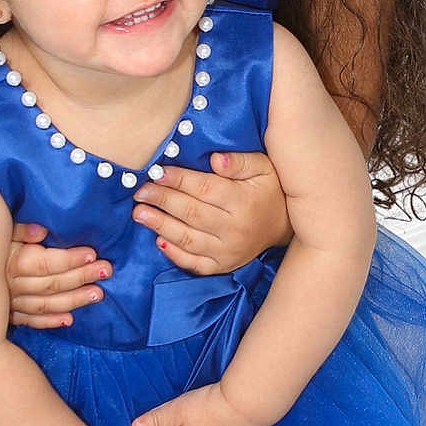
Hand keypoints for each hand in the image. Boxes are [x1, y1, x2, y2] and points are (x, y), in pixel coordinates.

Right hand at [5, 222, 110, 328]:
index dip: (71, 259)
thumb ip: (18, 230)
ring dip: (74, 300)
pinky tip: (69, 320)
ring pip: (46, 304)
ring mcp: (11, 303)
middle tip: (106, 270)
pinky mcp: (8, 315)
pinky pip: (31, 322)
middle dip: (81, 276)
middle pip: (52, 283)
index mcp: (12, 262)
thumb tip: (41, 231)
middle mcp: (12, 285)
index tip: (93, 253)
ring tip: (98, 294)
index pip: (46, 263)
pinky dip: (50, 322)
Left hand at [130, 152, 290, 274]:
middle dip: (162, 201)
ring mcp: (228, 251)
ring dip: (160, 226)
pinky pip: (194, 263)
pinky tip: (158, 240)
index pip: (204, 189)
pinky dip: (174, 253)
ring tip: (140, 213)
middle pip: (191, 213)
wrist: (285, 226)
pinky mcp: (223, 266)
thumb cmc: (270, 190)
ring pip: (188, 239)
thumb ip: (239, 162)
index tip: (157, 172)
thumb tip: (214, 159)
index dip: (178, 180)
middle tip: (140, 192)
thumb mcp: (263, 167)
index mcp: (243, 202)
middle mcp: (235, 230)